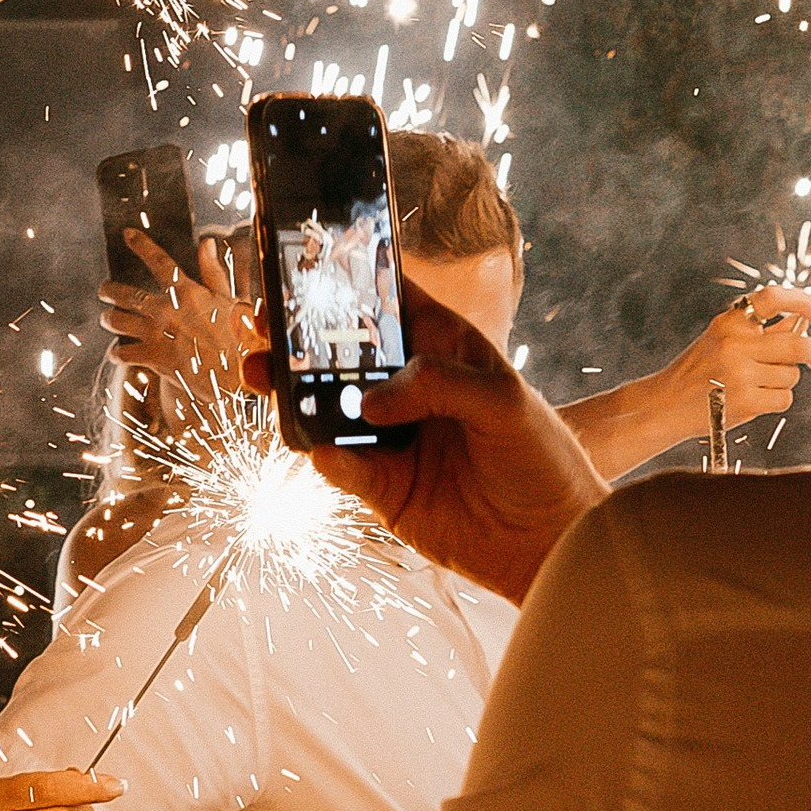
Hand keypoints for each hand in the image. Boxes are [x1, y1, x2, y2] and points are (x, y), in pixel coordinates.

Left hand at [98, 236, 258, 419]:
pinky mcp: (154, 357)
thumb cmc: (237, 336)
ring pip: (118, 321)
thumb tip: (206, 243)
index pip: (159, 261)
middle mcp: (167, 309)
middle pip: (126, 294)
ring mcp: (158, 333)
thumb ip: (213, 271)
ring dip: (109, 319)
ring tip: (107, 318)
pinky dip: (118, 354)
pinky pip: (124, 353)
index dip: (142, 245)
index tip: (128, 233)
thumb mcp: (229, 300)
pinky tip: (116, 354)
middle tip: (103, 290)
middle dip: (109, 290)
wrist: (236, 375)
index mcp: (187, 292)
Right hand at [283, 279, 605, 605]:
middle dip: (294, 336)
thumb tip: (369, 402)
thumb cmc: (543, 458)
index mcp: (441, 347)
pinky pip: (343, 468)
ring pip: (325, 408)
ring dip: (289, 392)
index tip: (302, 267)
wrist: (552, 543)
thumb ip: (438, 385)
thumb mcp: (504, 401)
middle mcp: (408, 387)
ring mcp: (390, 436)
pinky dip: (328, 459)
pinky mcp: (382, 487)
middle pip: (339, 352)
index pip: (387, 300)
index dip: (347, 280)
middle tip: (258, 323)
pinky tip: (320, 452)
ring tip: (261, 376)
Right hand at [673, 286, 810, 429]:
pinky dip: (777, 399)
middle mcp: (734, 345)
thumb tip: (802, 320)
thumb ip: (762, 331)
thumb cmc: (699, 370)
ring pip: (791, 375)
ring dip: (784, 380)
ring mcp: (740, 374)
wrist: (667, 404)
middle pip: (797, 345)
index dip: (801, 301)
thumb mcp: (722, 339)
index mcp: (728, 323)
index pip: (772, 299)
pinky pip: (784, 398)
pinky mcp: (746, 402)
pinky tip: (755, 399)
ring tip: (759, 383)